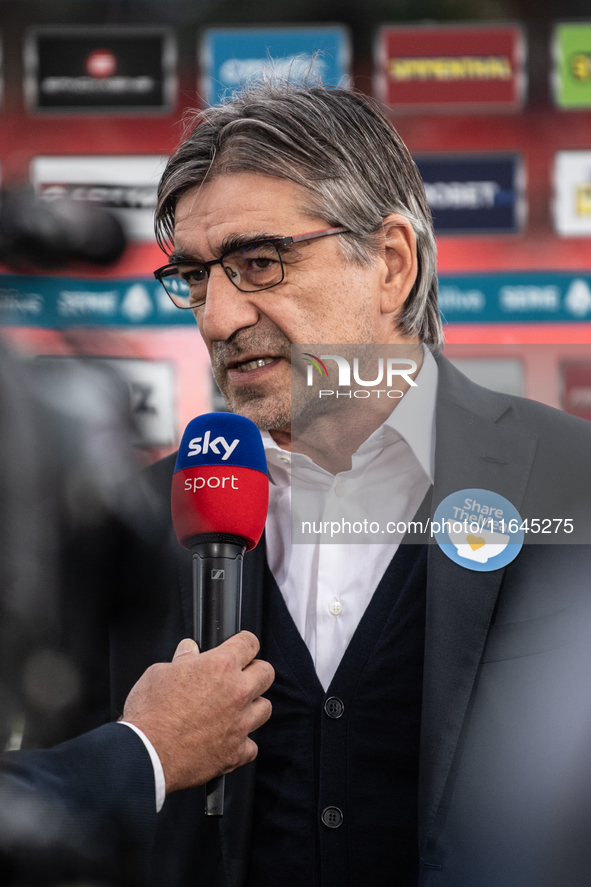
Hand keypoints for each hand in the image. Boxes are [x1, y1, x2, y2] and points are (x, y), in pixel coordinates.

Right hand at [120, 631, 273, 792]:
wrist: (146, 755)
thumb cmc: (149, 714)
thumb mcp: (159, 673)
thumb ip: (182, 659)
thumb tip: (189, 650)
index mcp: (220, 666)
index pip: (249, 643)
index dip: (245, 642)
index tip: (243, 646)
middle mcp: (237, 692)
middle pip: (266, 673)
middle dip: (255, 671)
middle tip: (241, 676)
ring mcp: (240, 723)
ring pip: (265, 708)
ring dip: (252, 707)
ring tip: (236, 709)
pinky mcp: (236, 752)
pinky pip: (252, 746)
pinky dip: (242, 743)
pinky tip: (228, 740)